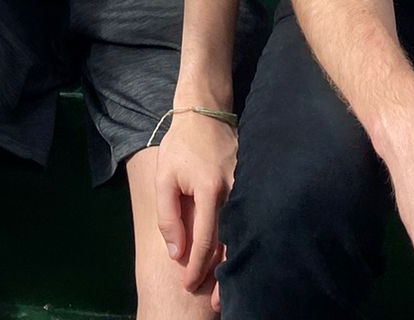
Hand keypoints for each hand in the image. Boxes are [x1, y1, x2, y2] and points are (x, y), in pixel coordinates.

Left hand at [155, 110, 237, 295]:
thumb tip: (176, 253)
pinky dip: (238, 242)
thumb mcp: (164, 178)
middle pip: (229, 244)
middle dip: (220, 276)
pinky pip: (244, 220)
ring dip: (232, 263)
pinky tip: (233, 257)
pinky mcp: (249, 185)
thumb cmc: (180, 145)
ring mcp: (245, 188)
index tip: (186, 285)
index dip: (195, 267)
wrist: (205, 112)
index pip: (204, 240)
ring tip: (224, 289)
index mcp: (211, 191)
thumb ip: (168, 216)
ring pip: (240, 235)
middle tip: (212, 304)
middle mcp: (233, 192)